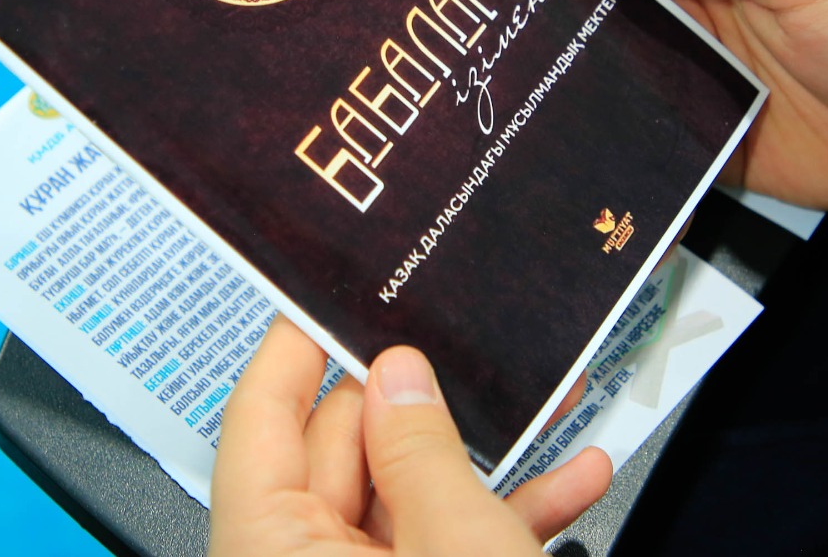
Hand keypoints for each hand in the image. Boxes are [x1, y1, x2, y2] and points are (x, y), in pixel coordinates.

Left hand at [209, 316, 611, 555]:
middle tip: (455, 346)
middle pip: (337, 459)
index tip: (326, 296)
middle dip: (409, 405)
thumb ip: (419, 453)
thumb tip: (395, 376)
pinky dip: (502, 526)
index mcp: (270, 556)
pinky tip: (571, 485)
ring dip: (478, 468)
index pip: (257, 425)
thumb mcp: (457, 550)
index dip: (290, 351)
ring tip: (541, 416)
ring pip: (404, 510)